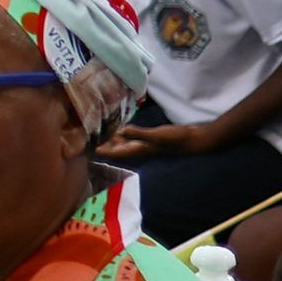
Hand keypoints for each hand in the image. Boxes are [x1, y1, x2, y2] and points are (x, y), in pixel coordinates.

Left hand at [100, 118, 220, 161]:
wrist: (193, 140)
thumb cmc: (176, 139)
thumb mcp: (156, 135)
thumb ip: (139, 134)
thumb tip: (121, 131)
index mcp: (138, 150)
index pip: (116, 153)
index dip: (102, 151)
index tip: (88, 148)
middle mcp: (139, 149)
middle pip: (117, 149)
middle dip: (103, 145)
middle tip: (88, 139)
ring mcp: (145, 144)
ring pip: (123, 143)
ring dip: (112, 139)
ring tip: (99, 132)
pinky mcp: (150, 138)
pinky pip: (132, 136)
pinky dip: (124, 133)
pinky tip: (120, 127)